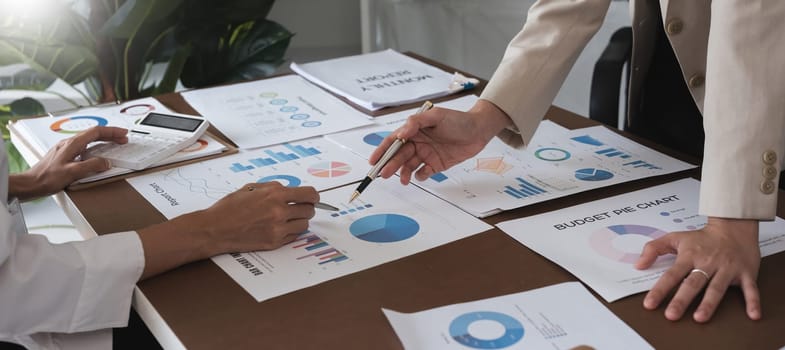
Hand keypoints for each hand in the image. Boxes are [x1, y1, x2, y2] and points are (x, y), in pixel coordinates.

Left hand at [9, 126, 127, 199]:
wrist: (31, 184)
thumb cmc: (47, 178)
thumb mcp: (72, 172)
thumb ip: (91, 166)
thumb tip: (106, 162)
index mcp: (72, 144)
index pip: (96, 132)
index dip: (112, 131)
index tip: (123, 133)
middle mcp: (69, 144)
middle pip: (94, 134)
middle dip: (110, 134)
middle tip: (122, 138)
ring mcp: (67, 149)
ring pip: (90, 140)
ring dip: (104, 140)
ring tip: (114, 144)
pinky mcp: (65, 156)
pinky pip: (85, 147)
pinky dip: (96, 147)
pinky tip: (98, 153)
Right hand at [137, 182, 318, 278]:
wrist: (215, 228)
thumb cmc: (229, 207)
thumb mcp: (251, 188)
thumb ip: (273, 188)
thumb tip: (289, 190)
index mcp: (275, 194)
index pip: (308, 194)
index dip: (313, 196)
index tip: (313, 197)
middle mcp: (279, 211)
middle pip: (309, 210)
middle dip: (307, 207)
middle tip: (300, 207)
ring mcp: (278, 228)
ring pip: (304, 224)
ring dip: (300, 220)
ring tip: (289, 218)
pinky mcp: (274, 242)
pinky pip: (294, 236)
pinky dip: (291, 231)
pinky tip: (281, 227)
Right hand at [370, 99, 512, 183]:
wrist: (480, 130)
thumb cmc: (458, 120)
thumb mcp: (436, 116)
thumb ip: (416, 123)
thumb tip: (401, 134)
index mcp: (414, 130)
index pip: (393, 141)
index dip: (381, 151)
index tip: (373, 161)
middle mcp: (417, 143)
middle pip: (399, 156)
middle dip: (390, 165)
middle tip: (384, 174)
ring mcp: (426, 154)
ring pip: (409, 166)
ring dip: (403, 173)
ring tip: (403, 179)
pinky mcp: (436, 164)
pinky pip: (423, 172)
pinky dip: (420, 176)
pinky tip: (422, 174)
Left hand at [635, 217, 760, 321]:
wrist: (733, 227)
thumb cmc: (702, 237)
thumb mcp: (674, 237)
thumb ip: (653, 249)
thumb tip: (638, 265)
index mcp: (690, 256)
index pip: (671, 275)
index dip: (660, 289)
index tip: (650, 304)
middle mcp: (708, 263)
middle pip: (693, 283)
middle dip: (681, 299)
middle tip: (671, 314)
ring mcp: (727, 268)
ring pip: (717, 287)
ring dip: (709, 303)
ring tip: (700, 317)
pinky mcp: (745, 273)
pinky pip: (750, 289)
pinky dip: (753, 301)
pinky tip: (752, 314)